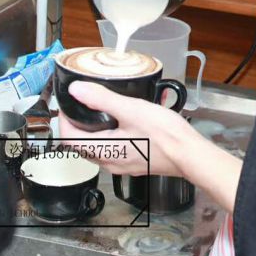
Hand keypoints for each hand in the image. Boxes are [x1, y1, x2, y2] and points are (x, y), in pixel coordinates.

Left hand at [58, 81, 204, 177]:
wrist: (190, 154)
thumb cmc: (165, 135)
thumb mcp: (131, 110)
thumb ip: (102, 99)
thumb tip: (76, 90)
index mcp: (104, 150)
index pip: (69, 138)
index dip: (64, 120)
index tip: (68, 103)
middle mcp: (110, 163)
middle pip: (82, 145)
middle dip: (79, 124)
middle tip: (85, 103)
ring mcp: (123, 165)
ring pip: (99, 148)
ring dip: (96, 130)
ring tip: (107, 109)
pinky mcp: (136, 163)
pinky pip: (115, 150)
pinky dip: (113, 135)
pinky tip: (128, 121)